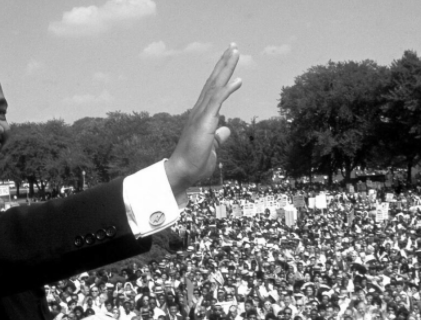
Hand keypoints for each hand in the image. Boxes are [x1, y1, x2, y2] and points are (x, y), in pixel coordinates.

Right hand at [165, 44, 241, 199]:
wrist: (182, 172)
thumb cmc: (194, 162)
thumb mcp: (211, 146)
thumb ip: (218, 136)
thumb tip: (226, 129)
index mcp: (202, 115)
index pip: (214, 89)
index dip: (222, 73)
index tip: (230, 59)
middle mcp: (199, 110)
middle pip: (214, 81)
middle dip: (224, 63)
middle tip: (233, 45)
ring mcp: (201, 115)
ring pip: (215, 85)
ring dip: (225, 68)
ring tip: (235, 51)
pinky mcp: (204, 122)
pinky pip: (216, 101)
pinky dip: (227, 89)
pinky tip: (238, 79)